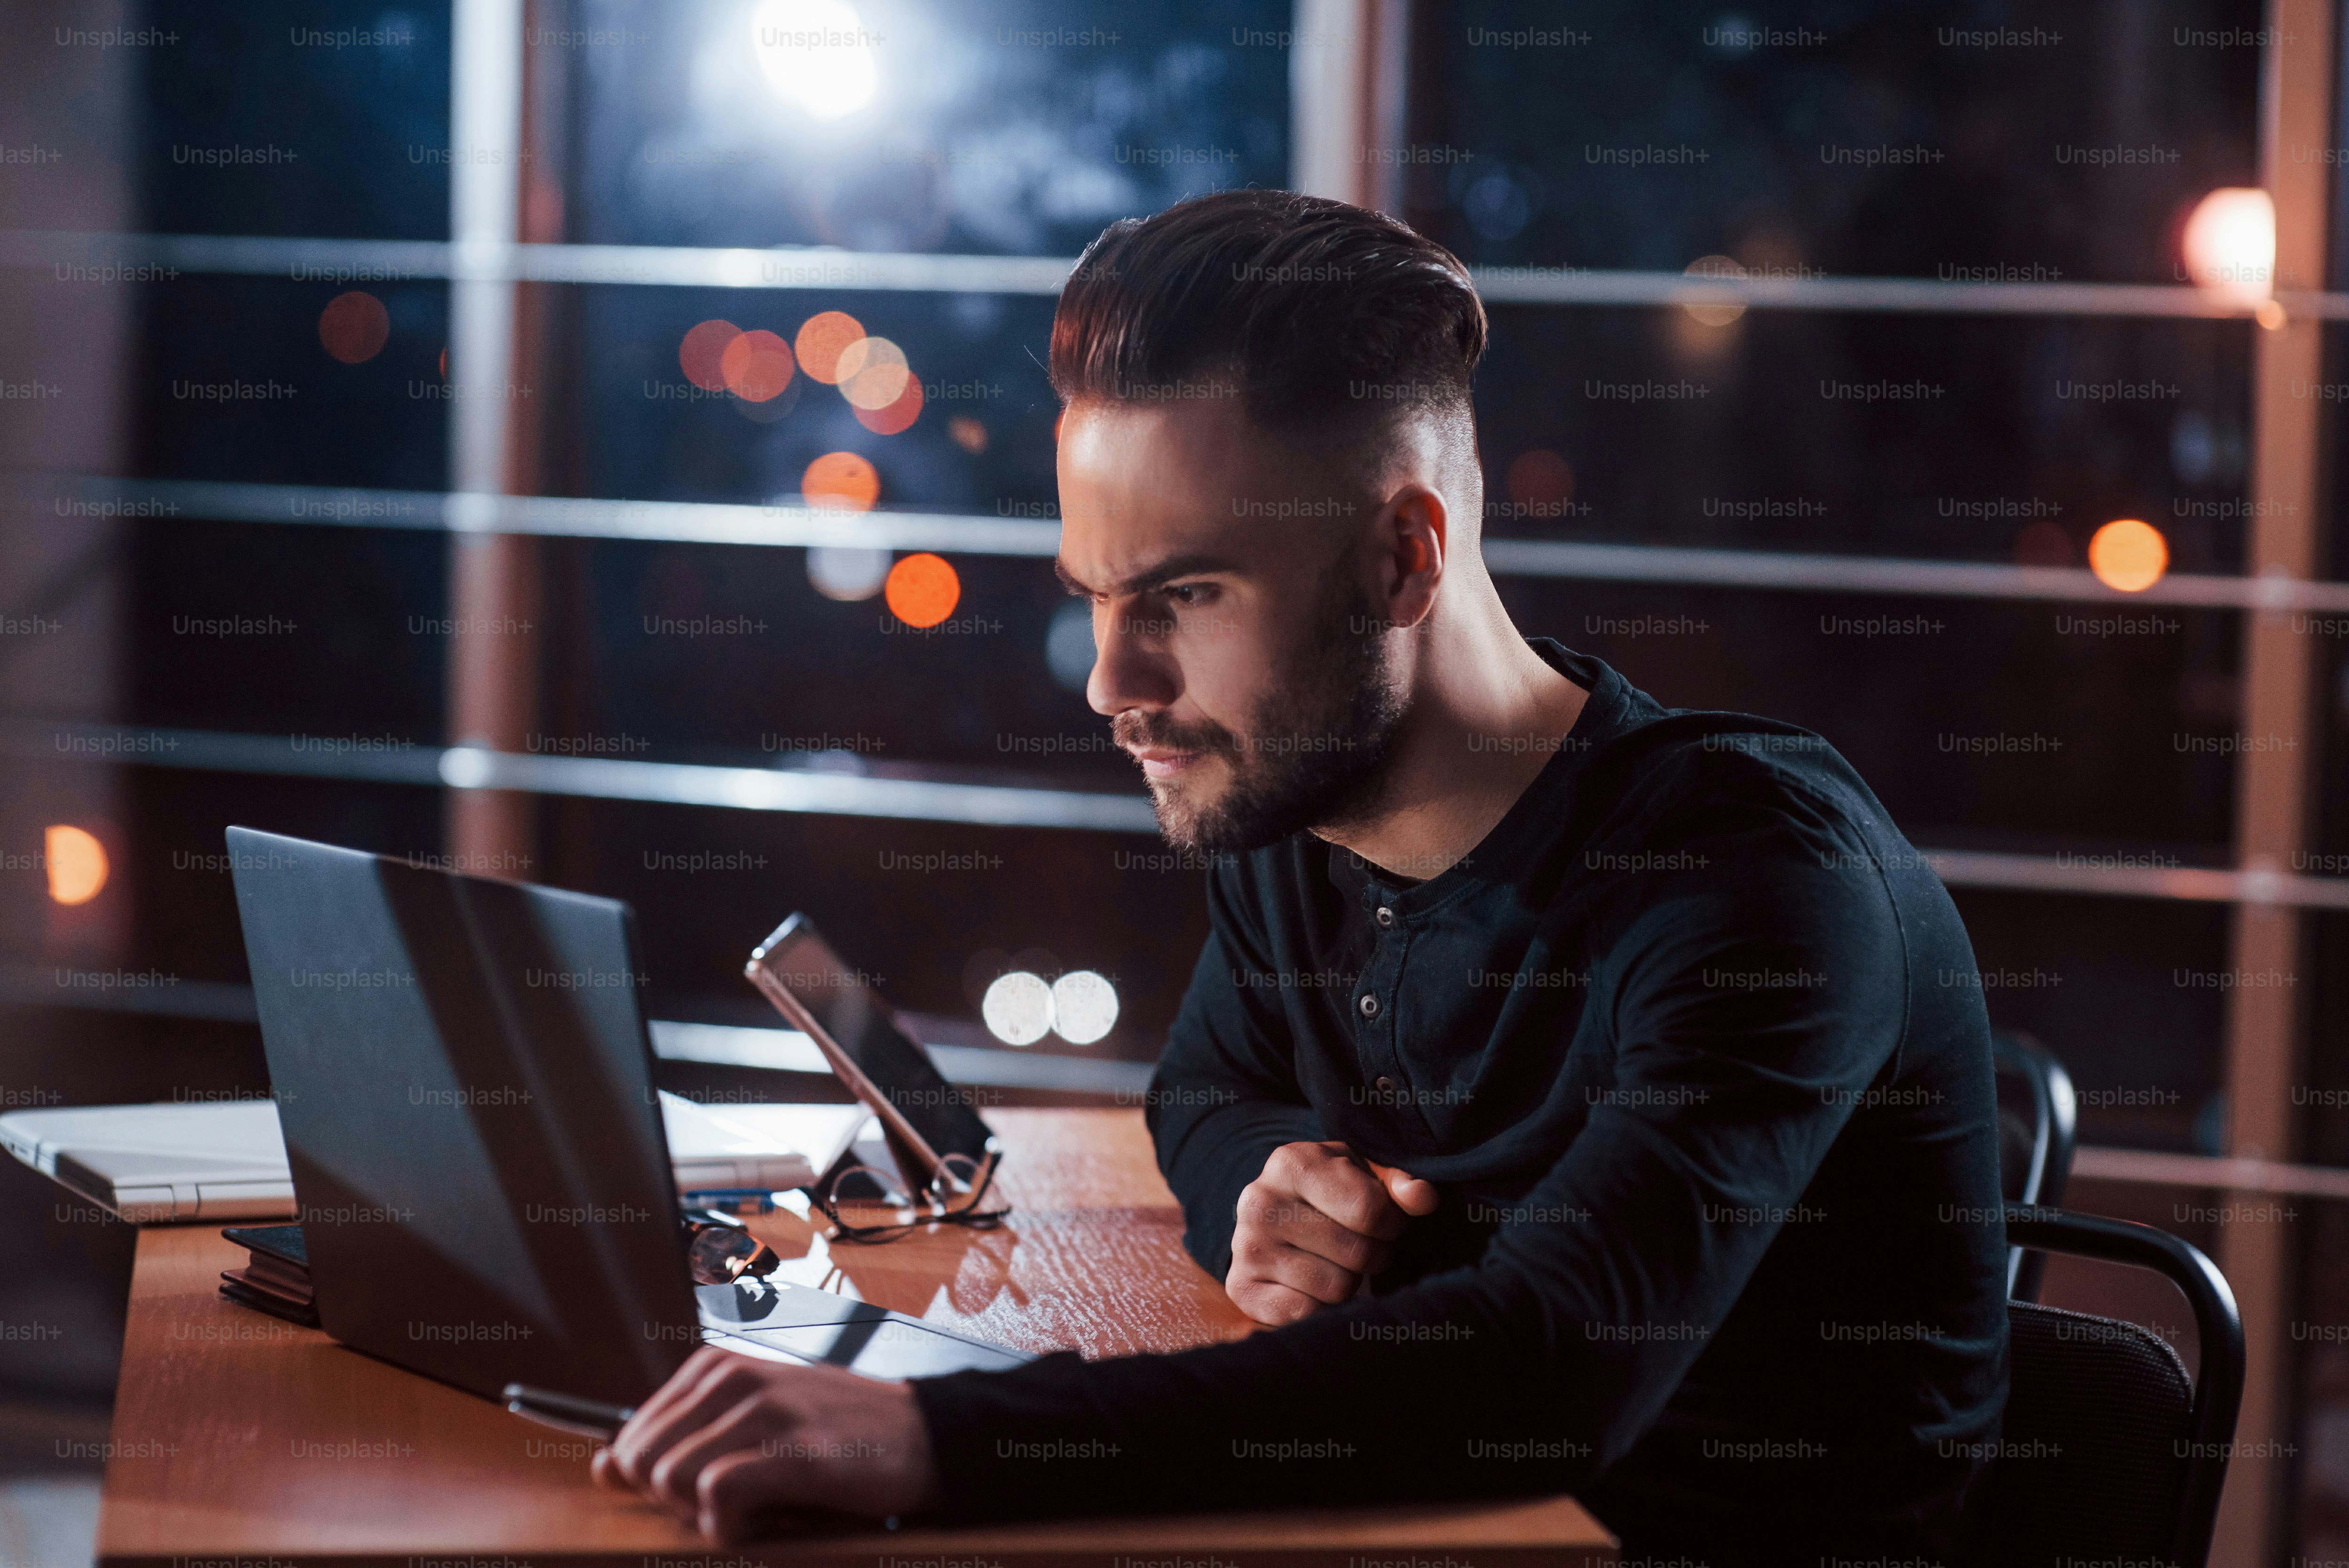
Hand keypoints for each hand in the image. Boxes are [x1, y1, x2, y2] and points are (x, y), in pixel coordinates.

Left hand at [590, 1347, 937, 1542]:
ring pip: (671, 1478)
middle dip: (670, 1500)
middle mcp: (732, 1378)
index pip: (629, 1437)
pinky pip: (718, 1494)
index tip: (706, 1489)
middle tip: (728, 1505)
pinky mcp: (792, 1451)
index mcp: (714, 1367)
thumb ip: (674, 1439)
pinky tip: (766, 1522)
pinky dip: (731, 1526)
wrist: (922, 1436)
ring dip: (703, 1515)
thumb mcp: (747, 1422)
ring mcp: (763, 1411)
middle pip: (640, 1460)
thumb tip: (601, 1466)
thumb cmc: (832, 1434)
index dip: (654, 1482)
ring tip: (753, 1510)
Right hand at [1226, 1140, 1438, 1325]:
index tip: (1386, 1223)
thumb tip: (1424, 1198)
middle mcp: (1260, 1201)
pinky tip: (1313, 1284)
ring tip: (1336, 1262)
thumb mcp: (1365, 1175)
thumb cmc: (1331, 1191)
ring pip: (1336, 1288)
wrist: (1274, 1214)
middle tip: (1364, 1246)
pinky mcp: (1241, 1288)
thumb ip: (1399, 1185)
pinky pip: (1305, 1314)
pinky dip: (1320, 1307)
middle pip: (1357, 1253)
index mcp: (1291, 1163)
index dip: (1393, 1224)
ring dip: (1349, 1283)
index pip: (1370, 1210)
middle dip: (1374, 1255)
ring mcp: (1246, 1246)